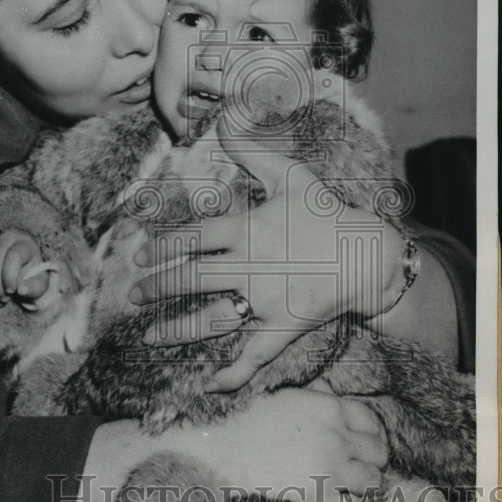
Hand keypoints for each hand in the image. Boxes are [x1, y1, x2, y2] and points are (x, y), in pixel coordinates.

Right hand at [0, 229, 48, 306]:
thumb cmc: (33, 277)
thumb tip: (22, 291)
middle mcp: (5, 240)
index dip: (10, 275)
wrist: (23, 272)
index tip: (12, 291)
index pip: (13, 256)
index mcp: (24, 243)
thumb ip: (34, 288)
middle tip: (4, 300)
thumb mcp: (39, 284)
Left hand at [131, 138, 402, 390]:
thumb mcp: (290, 175)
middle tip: (134, 296)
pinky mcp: (284, 326)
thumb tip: (225, 117)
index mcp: (247, 229)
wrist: (367, 253)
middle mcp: (250, 265)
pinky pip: (255, 355)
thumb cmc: (325, 212)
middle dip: (156, 288)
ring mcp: (266, 300)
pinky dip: (233, 373)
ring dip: (176, 330)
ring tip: (149, 337)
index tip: (140, 257)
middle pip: (191, 278)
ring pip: (211, 319)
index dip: (161, 248)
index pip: (192, 238)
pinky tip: (209, 385)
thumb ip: (252, 150)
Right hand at [196, 388, 388, 501]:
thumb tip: (331, 388)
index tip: (365, 443)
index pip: (371, 420)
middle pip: (379, 451)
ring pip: (373, 481)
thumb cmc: (252, 421)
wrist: (226, 449)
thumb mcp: (286, 397)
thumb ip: (315, 394)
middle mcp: (335, 435)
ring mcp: (328, 466)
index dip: (373, 433)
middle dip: (374, 460)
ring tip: (357, 487)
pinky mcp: (316, 494)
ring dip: (367, 485)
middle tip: (362, 465)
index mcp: (328, 407)